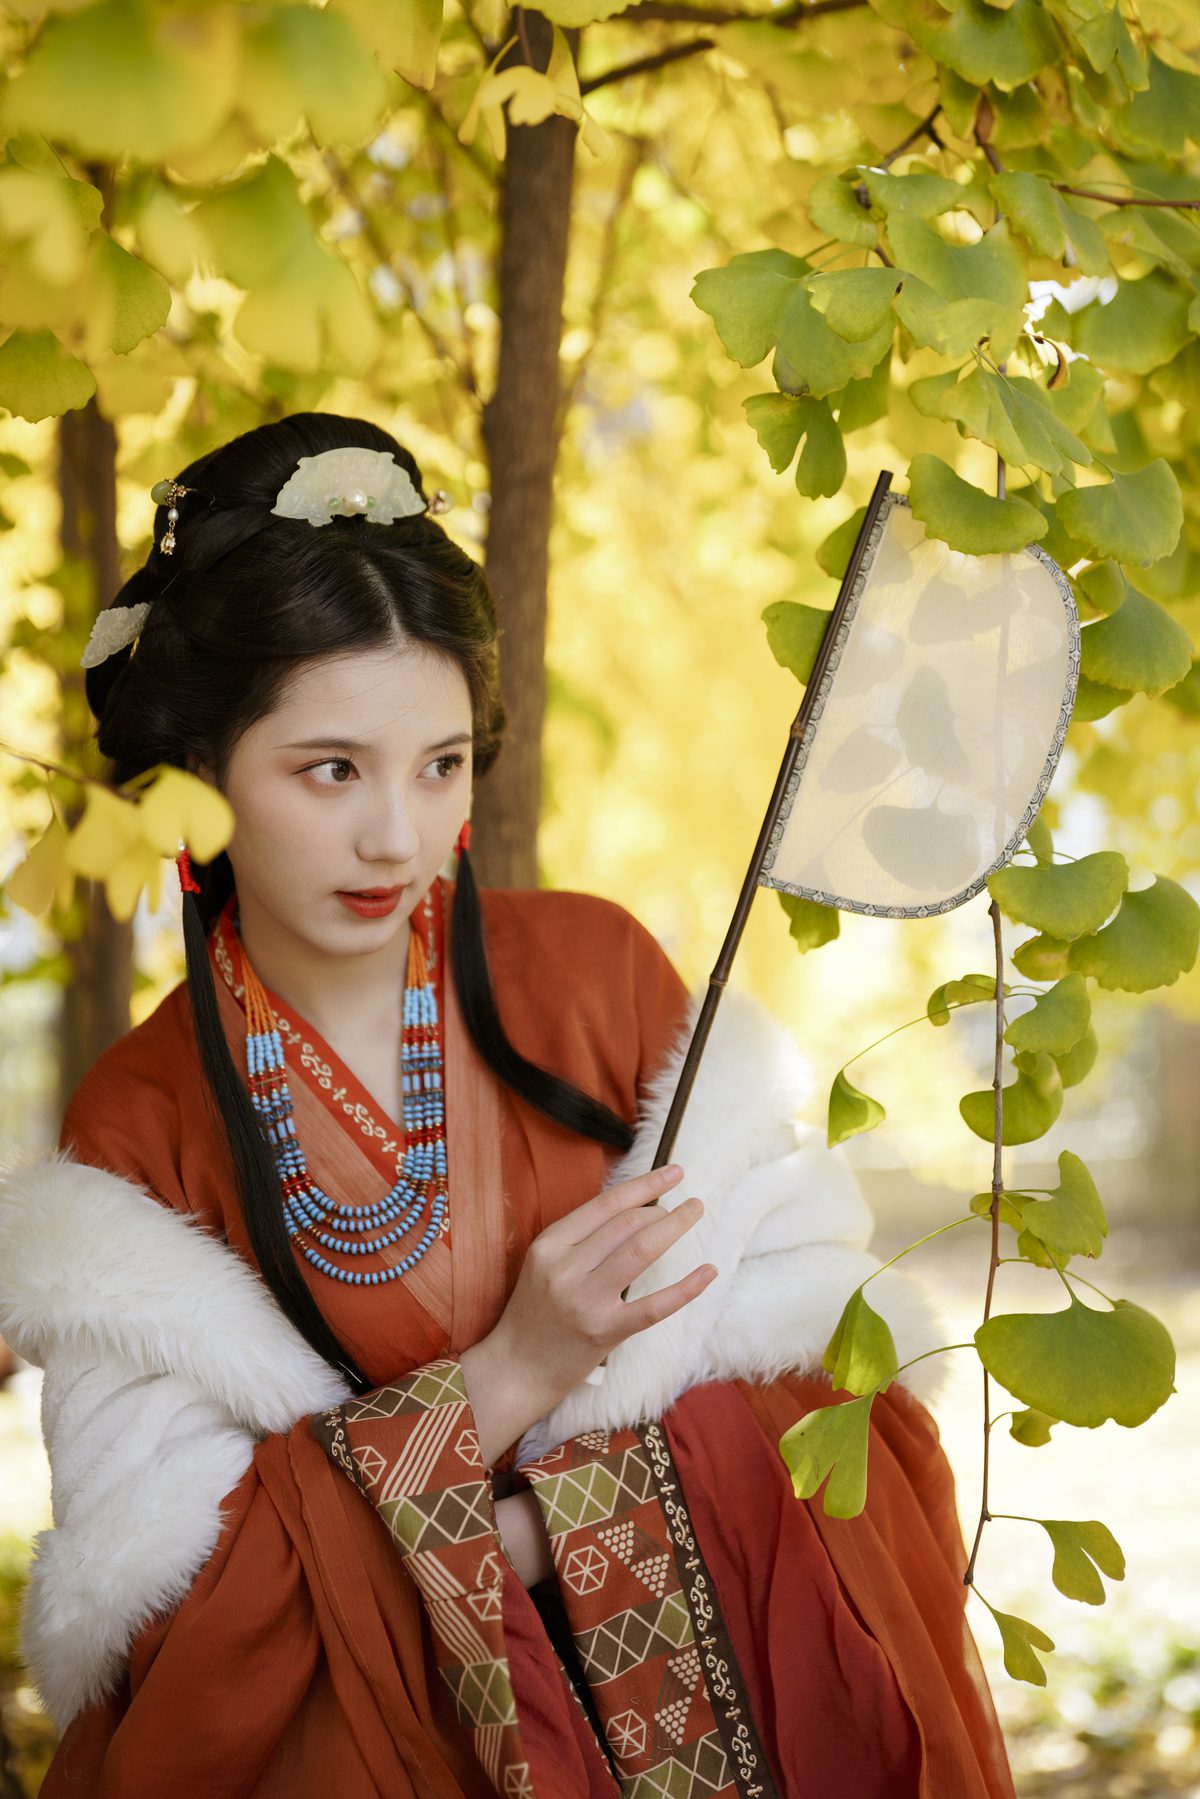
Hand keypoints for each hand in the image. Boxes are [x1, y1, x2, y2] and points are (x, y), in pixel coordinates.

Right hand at [460, 1163, 715, 1464]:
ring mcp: (585, 1301)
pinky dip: (686, 1287)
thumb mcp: (544, 1264)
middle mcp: (565, 1269)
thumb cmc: (534, 1313)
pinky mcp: (604, 1333)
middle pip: (627, 1224)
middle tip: (684, 1208)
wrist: (515, 1368)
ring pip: (641, 1251)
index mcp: (549, 1245)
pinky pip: (654, 1306)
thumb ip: (580, 1239)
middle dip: (663, 1209)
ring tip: (693, 1215)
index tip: (673, 1172)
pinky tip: (707, 1272)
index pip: (605, 1205)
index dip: (644, 1184)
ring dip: (675, 1228)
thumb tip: (634, 1208)